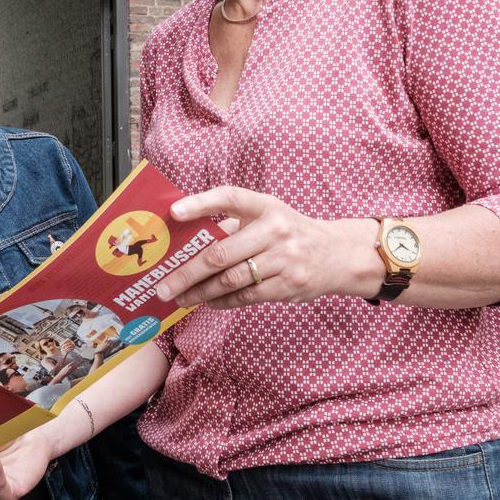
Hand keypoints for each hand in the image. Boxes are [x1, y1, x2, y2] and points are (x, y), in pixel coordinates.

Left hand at [156, 186, 376, 308]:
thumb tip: (186, 241)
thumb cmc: (289, 232)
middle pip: (221, 253)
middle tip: (162, 285)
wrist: (337, 254)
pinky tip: (205, 302)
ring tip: (178, 297)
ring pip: (230, 280)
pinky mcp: (288, 285)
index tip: (175, 212)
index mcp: (266, 206)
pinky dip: (221, 301)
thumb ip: (233, 224)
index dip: (201, 203)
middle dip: (187, 272)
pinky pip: (246, 296)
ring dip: (199, 292)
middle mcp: (275, 230)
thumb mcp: (268, 216)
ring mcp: (284, 259)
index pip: (230, 197)